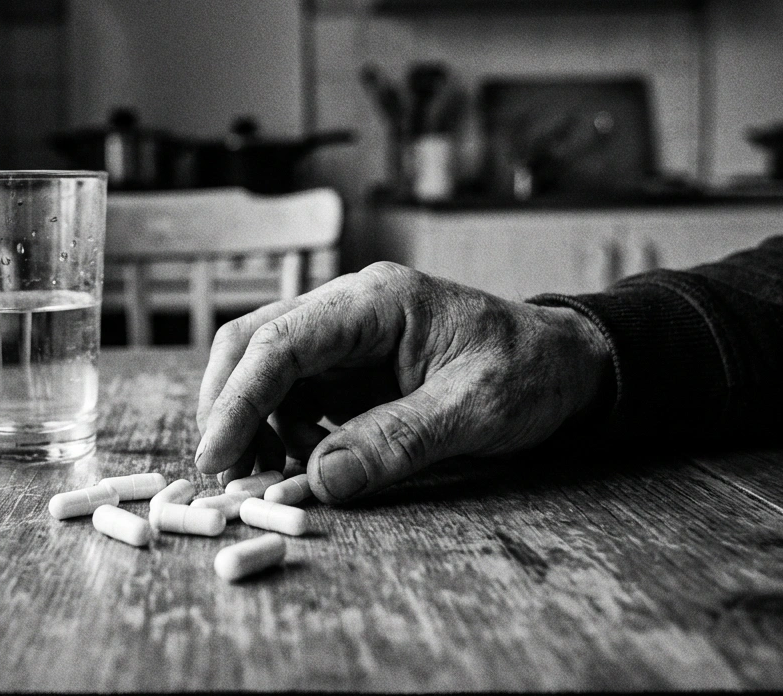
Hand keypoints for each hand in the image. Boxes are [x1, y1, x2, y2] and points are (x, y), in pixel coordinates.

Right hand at [194, 262, 612, 503]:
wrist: (566, 364)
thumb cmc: (531, 375)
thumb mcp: (476, 411)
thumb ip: (398, 442)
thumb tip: (319, 481)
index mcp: (376, 301)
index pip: (281, 341)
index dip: (238, 399)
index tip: (215, 456)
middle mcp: (348, 308)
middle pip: (252, 343)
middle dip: (227, 406)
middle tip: (222, 473)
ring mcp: (344, 337)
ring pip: (265, 371)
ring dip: (254, 424)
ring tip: (270, 478)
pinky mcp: (348, 367)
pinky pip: (294, 395)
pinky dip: (283, 432)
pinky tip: (305, 465)